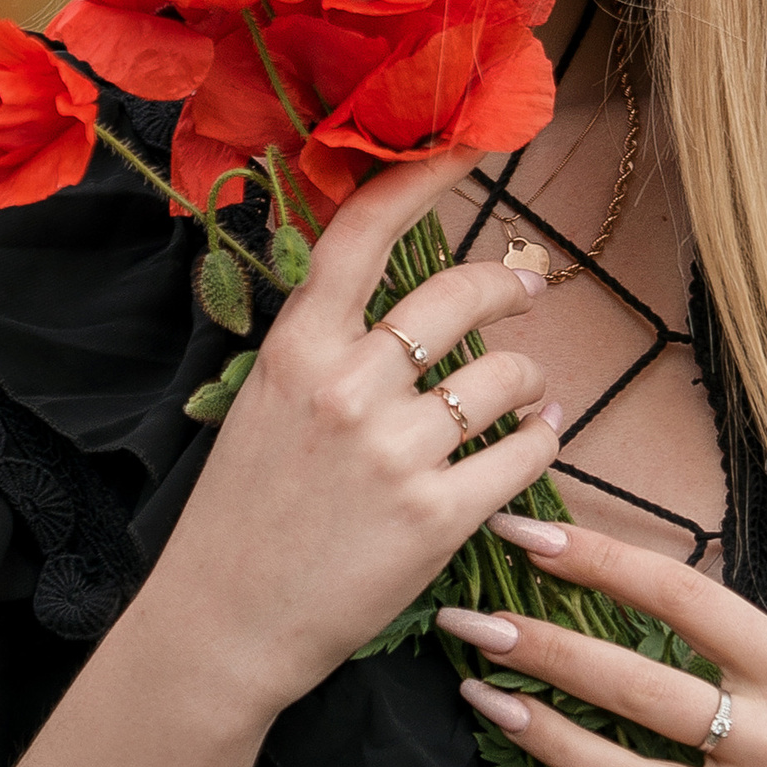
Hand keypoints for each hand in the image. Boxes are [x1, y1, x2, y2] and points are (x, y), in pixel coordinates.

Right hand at [162, 157, 566, 718]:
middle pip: (459, 295)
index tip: (475, 143)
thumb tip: (403, 297)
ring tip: (523, 391)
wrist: (224, 623)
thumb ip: (326, 346)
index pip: (365, 232)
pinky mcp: (436, 516)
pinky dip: (542, 437)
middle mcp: (347, 387)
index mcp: (296, 348)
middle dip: (510, 284)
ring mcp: (394, 451)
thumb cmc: (244, 516)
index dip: (427, 175)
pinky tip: (535, 436)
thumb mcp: (265, 404)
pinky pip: (526, 451)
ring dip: (528, 376)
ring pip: (505, 375)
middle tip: (529, 286)